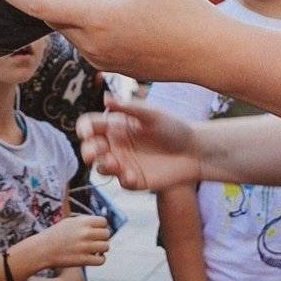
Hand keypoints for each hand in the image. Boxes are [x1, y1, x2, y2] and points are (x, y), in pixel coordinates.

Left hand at [0, 0, 224, 82]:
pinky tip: (104, 8)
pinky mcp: (112, 66)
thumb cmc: (183, 11)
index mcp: (96, 20)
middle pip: (52, 16)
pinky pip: (87, 40)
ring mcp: (101, 60)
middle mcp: (92, 45)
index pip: (39, 4)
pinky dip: (85, 22)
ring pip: (71, 28)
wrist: (210, 54)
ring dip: (68, 9)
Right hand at [29, 215, 110, 270]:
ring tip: (94, 250)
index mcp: (82, 222)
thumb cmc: (55, 236)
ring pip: (106, 247)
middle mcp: (85, 233)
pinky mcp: (83, 260)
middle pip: (106, 234)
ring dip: (102, 249)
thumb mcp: (69, 222)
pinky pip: (101, 260)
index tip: (96, 232)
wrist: (41, 250)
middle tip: (95, 242)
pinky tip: (93, 258)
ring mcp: (84, 247)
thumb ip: (85, 222)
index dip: (101, 227)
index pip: (103, 222)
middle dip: (102, 238)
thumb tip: (102, 223)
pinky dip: (100, 259)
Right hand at [76, 95, 201, 191]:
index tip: (86, 133)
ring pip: (102, 167)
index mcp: (116, 125)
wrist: (195, 150)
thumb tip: (105, 98)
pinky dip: (124, 179)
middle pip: (91, 148)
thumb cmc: (174, 128)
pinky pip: (121, 182)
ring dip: (104, 166)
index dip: (85, 129)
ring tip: (116, 163)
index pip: (92, 126)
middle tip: (91, 153)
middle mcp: (116, 144)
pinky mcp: (133, 180)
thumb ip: (128, 108)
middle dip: (88, 151)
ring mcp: (123, 163)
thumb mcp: (151, 115)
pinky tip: (132, 176)